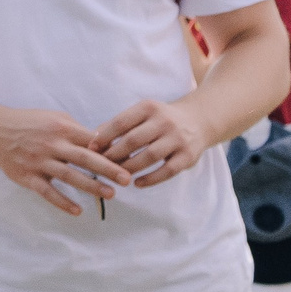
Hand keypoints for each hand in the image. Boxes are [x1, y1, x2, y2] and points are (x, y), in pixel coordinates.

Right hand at [0, 104, 127, 214]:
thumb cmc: (29, 123)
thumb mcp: (54, 118)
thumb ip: (77, 131)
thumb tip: (103, 143)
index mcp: (61, 128)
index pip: (92, 140)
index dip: (111, 150)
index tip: (129, 159)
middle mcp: (51, 145)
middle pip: (84, 158)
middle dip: (108, 169)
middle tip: (127, 179)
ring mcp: (39, 162)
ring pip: (69, 176)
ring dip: (91, 186)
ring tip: (110, 194)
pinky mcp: (28, 176)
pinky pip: (47, 192)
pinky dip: (62, 202)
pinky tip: (77, 210)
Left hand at [93, 97, 222, 189]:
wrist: (199, 120)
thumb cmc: (160, 119)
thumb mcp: (142, 113)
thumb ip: (120, 123)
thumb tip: (93, 138)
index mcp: (149, 108)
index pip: (121, 122)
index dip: (104, 136)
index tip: (91, 148)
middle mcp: (164, 121)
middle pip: (133, 141)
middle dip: (114, 154)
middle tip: (101, 165)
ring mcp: (178, 139)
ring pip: (149, 156)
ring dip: (130, 167)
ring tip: (117, 175)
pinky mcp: (188, 156)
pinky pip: (167, 171)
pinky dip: (151, 179)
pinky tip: (137, 183)